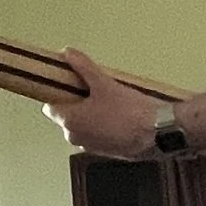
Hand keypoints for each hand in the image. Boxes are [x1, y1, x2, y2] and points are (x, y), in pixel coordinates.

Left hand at [47, 50, 163, 160]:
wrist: (156, 133)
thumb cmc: (128, 111)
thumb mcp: (104, 83)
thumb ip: (83, 67)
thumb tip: (68, 53)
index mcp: (68, 120)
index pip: (50, 108)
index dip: (59, 95)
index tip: (70, 87)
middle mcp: (74, 136)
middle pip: (67, 116)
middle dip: (77, 104)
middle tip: (94, 92)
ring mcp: (88, 146)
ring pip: (82, 127)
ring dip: (90, 116)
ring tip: (109, 104)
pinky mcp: (104, 152)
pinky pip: (96, 136)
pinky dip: (102, 127)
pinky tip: (118, 117)